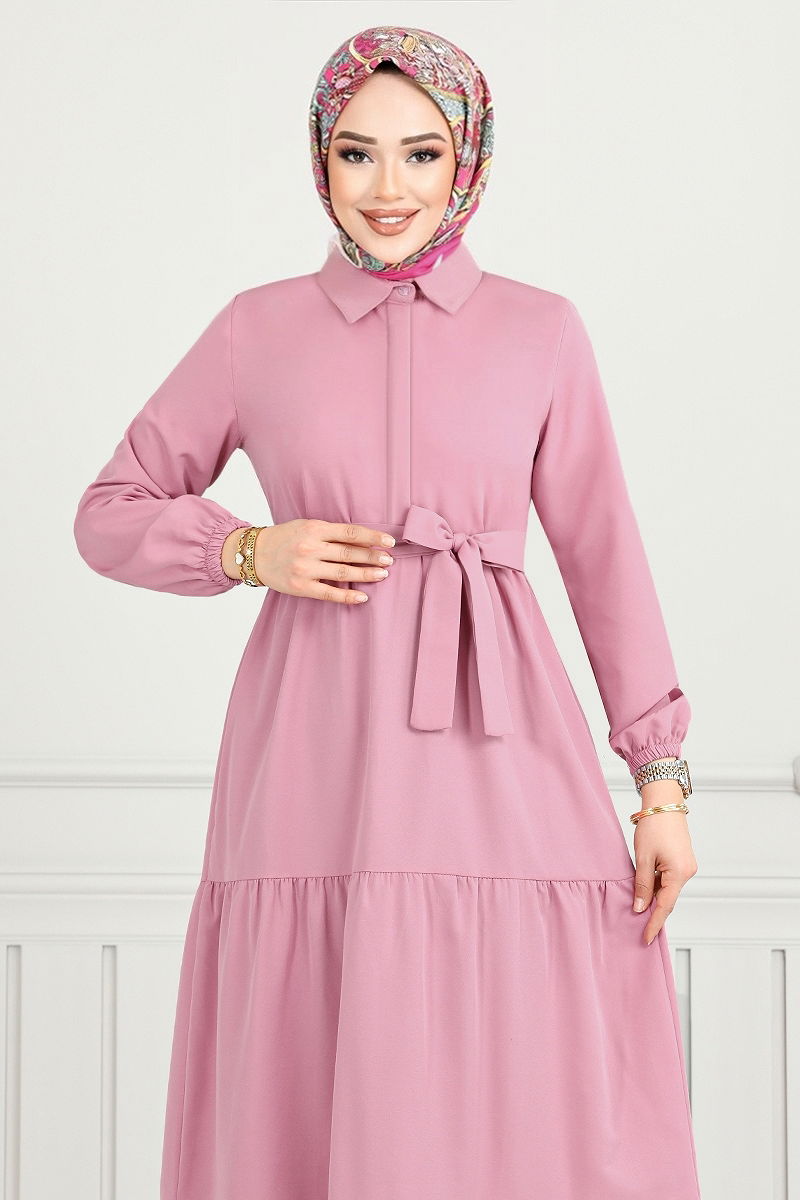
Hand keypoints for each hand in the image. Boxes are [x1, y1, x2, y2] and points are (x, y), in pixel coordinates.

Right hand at [252, 518, 395, 602]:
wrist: (255, 554)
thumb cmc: (285, 538)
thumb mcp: (306, 526)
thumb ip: (331, 532)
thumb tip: (363, 540)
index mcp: (314, 528)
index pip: (350, 532)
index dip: (372, 537)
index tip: (390, 541)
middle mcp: (310, 547)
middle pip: (350, 552)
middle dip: (373, 557)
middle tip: (389, 560)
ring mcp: (305, 568)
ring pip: (343, 572)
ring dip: (365, 574)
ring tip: (382, 574)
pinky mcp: (300, 587)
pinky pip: (329, 593)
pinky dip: (347, 596)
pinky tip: (362, 597)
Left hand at [632, 778, 697, 945]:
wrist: (665, 803)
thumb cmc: (653, 826)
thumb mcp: (643, 857)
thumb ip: (642, 884)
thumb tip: (640, 907)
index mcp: (679, 873)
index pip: (664, 906)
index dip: (654, 924)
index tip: (646, 939)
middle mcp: (687, 872)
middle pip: (668, 899)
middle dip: (653, 913)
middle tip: (639, 930)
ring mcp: (687, 866)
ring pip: (668, 890)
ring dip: (654, 897)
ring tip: (638, 909)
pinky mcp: (683, 861)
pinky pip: (669, 880)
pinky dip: (657, 886)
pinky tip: (645, 890)